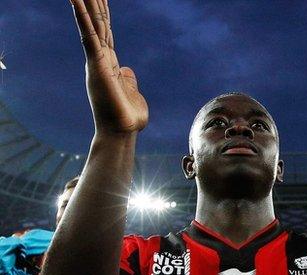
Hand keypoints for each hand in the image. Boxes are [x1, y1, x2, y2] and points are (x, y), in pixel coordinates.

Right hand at [71, 0, 147, 133]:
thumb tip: (127, 70)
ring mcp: (97, 61)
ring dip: (84, 4)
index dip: (102, 12)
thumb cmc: (127, 117)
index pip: (105, 31)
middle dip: (92, 2)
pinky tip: (77, 1)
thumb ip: (128, 79)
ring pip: (90, 25)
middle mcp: (100, 58)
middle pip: (97, 23)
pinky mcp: (97, 65)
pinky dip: (83, 19)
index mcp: (109, 62)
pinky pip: (89, 36)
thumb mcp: (132, 92)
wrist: (123, 132)